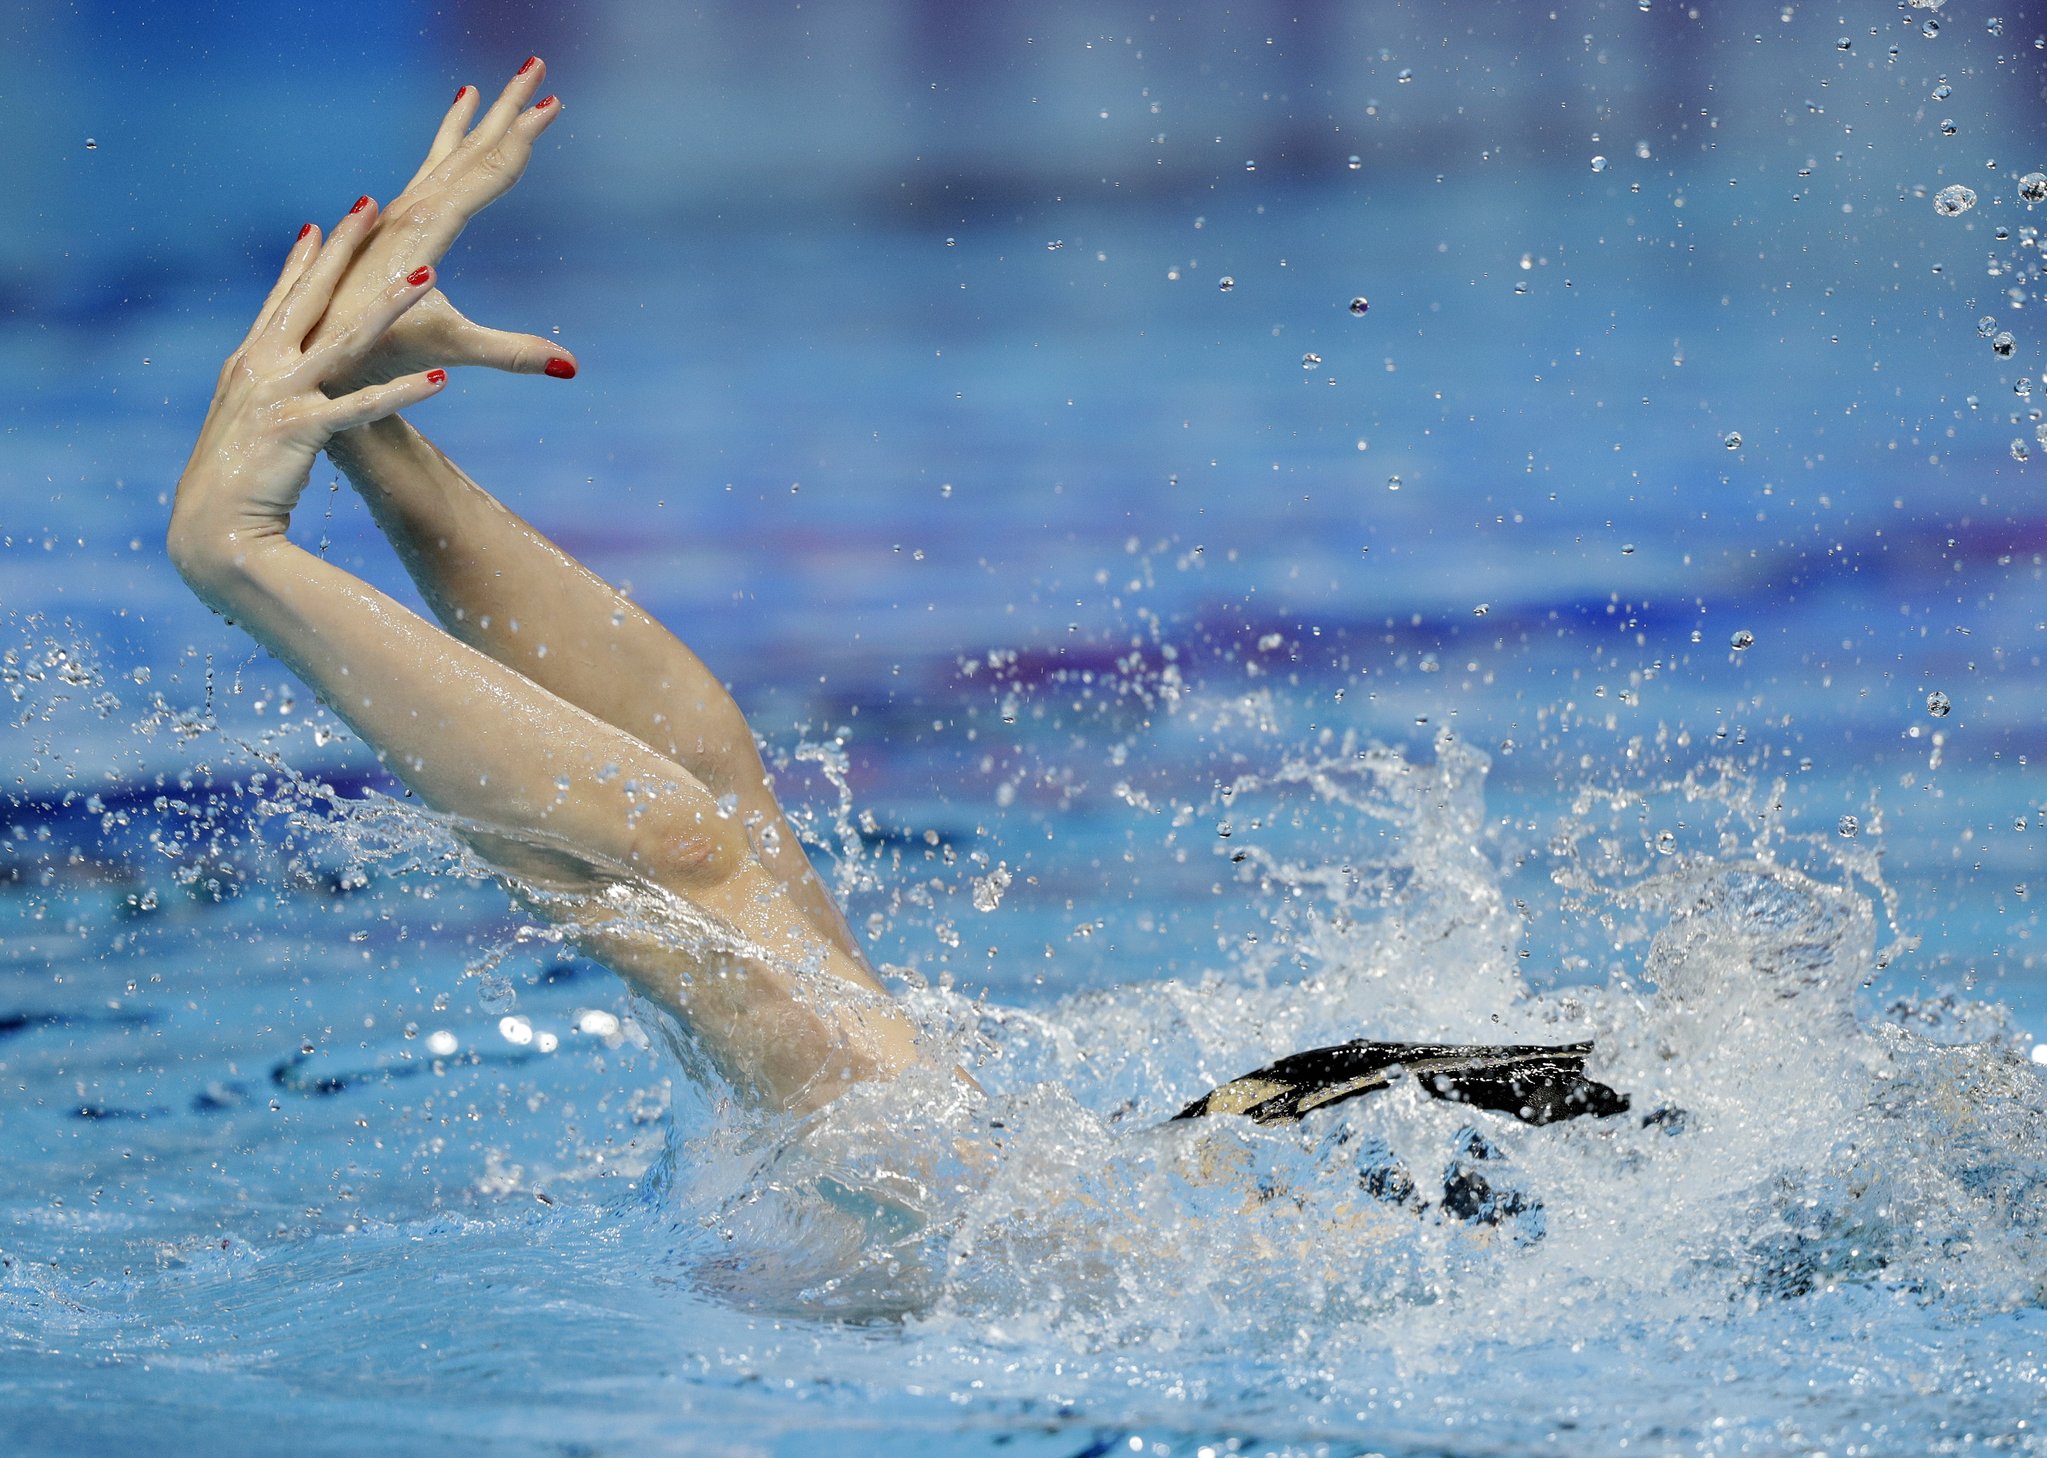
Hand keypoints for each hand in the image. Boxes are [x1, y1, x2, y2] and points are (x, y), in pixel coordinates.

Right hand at [169, 205, 444, 580]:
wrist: (211, 534)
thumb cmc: (236, 485)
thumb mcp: (253, 428)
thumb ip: (272, 397)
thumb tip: (288, 382)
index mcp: (249, 362)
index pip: (283, 301)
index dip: (306, 263)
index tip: (325, 224)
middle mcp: (260, 367)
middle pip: (311, 297)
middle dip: (345, 250)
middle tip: (371, 204)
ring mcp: (279, 395)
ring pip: (345, 340)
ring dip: (389, 305)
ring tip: (428, 273)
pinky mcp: (299, 431)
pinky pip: (360, 407)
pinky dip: (402, 393)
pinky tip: (441, 379)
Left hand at [309, 58, 576, 391]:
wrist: (319, 358)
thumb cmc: (382, 352)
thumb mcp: (453, 348)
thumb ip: (513, 352)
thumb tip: (573, 367)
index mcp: (428, 227)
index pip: (487, 171)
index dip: (524, 137)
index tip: (552, 103)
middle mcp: (411, 210)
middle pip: (470, 148)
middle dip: (507, 108)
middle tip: (536, 66)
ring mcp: (398, 215)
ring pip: (447, 156)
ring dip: (475, 121)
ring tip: (489, 86)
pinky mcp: (390, 227)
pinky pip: (428, 172)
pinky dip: (446, 144)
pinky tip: (453, 130)